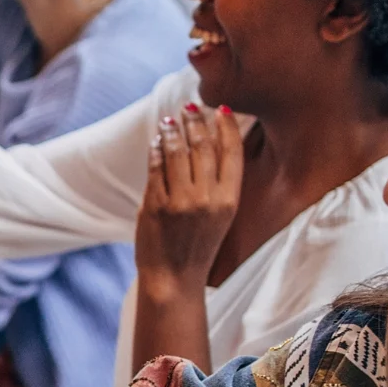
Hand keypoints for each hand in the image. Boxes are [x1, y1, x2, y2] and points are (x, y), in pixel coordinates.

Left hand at [134, 103, 242, 298]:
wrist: (174, 278)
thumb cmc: (198, 244)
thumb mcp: (221, 214)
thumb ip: (218, 182)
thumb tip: (211, 140)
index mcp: (229, 200)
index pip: (232, 152)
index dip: (227, 126)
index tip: (221, 109)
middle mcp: (207, 199)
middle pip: (202, 146)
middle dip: (196, 121)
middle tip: (190, 107)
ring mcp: (180, 202)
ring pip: (177, 152)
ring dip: (172, 131)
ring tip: (170, 121)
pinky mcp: (155, 205)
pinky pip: (155, 167)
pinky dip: (155, 149)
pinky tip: (156, 141)